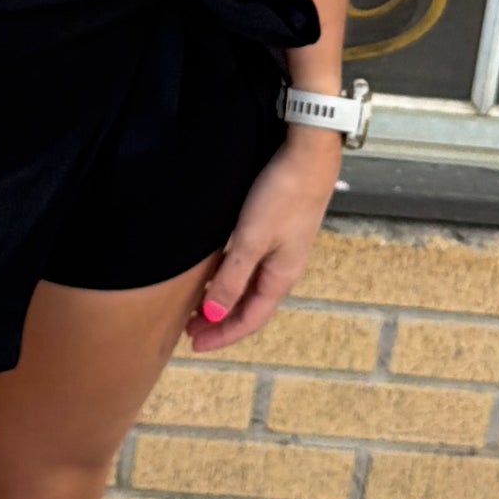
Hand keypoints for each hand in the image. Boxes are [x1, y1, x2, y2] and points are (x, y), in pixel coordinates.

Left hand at [184, 129, 342, 351]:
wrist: (309, 154)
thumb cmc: (282, 195)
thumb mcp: (252, 239)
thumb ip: (232, 278)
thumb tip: (213, 315)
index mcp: (281, 277)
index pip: (250, 320)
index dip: (222, 335)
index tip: (194, 344)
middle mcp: (284, 269)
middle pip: (250, 306)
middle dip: (221, 321)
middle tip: (189, 329)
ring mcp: (282, 250)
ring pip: (250, 287)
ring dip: (225, 299)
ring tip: (197, 305)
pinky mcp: (277, 231)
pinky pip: (251, 267)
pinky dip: (231, 277)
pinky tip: (215, 270)